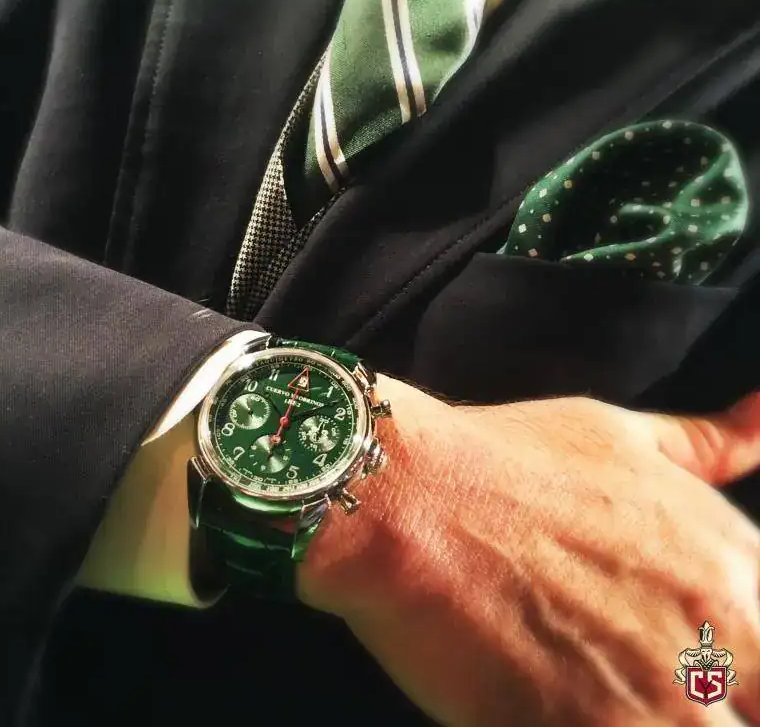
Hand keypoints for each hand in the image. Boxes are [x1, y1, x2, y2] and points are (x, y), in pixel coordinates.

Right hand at [299, 378, 759, 725]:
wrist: (407, 496)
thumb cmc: (504, 458)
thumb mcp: (616, 433)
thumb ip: (708, 444)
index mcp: (734, 565)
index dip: (734, 666)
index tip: (690, 657)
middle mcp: (718, 637)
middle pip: (746, 703)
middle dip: (703, 696)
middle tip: (618, 663)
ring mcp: (657, 699)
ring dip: (653, 713)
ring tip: (588, 680)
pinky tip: (550, 703)